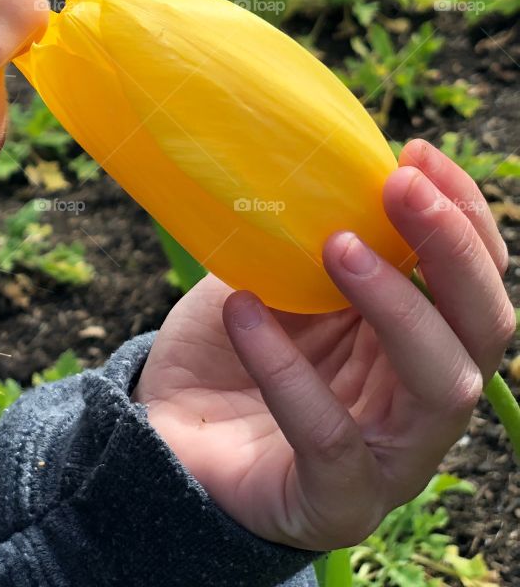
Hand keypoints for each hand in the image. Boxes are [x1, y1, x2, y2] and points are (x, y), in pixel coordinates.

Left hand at [130, 138, 514, 551]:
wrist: (167, 431)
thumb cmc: (236, 344)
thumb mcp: (281, 273)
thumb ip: (316, 230)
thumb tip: (327, 150)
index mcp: (421, 337)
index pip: (477, 277)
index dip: (463, 213)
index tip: (417, 153)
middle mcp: (423, 399)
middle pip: (483, 329)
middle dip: (451, 250)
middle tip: (397, 186)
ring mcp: (390, 458)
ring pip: (439, 386)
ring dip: (397, 306)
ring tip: (337, 245)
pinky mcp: (334, 500)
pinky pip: (329, 437)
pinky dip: (287, 371)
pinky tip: (244, 310)